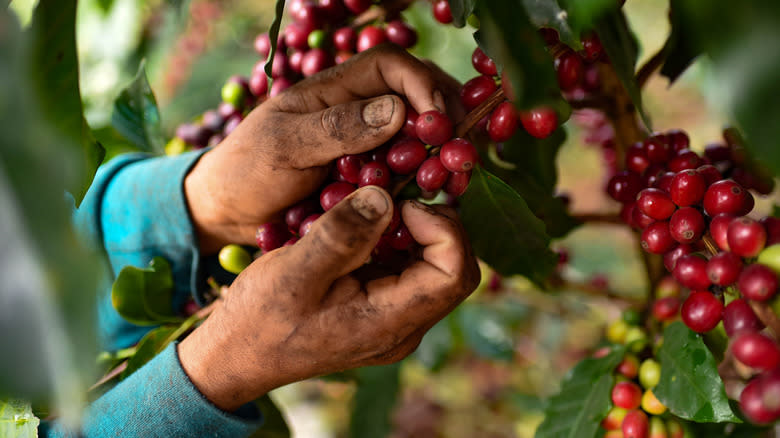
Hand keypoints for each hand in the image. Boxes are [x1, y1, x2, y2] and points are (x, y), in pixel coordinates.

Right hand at [178, 186, 479, 410]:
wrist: (237, 355)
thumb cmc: (261, 320)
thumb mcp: (294, 272)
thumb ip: (341, 235)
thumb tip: (384, 197)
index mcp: (390, 322)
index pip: (455, 274)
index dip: (444, 229)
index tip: (403, 204)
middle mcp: (403, 327)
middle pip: (452, 268)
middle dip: (435, 225)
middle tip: (395, 198)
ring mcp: (394, 321)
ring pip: (433, 267)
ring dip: (415, 231)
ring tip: (377, 207)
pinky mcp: (380, 310)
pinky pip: (407, 271)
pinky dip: (396, 241)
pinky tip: (364, 225)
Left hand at [185, 44, 462, 253]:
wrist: (226, 215)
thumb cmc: (245, 172)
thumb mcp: (283, 146)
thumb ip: (337, 128)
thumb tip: (398, 110)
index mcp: (334, 91)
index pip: (391, 67)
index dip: (423, 86)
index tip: (439, 124)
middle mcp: (357, 114)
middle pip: (417, 98)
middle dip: (446, 119)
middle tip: (464, 153)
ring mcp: (365, 148)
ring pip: (419, 138)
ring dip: (442, 154)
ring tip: (456, 179)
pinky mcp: (369, 180)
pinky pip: (407, 174)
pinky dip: (427, 182)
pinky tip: (438, 198)